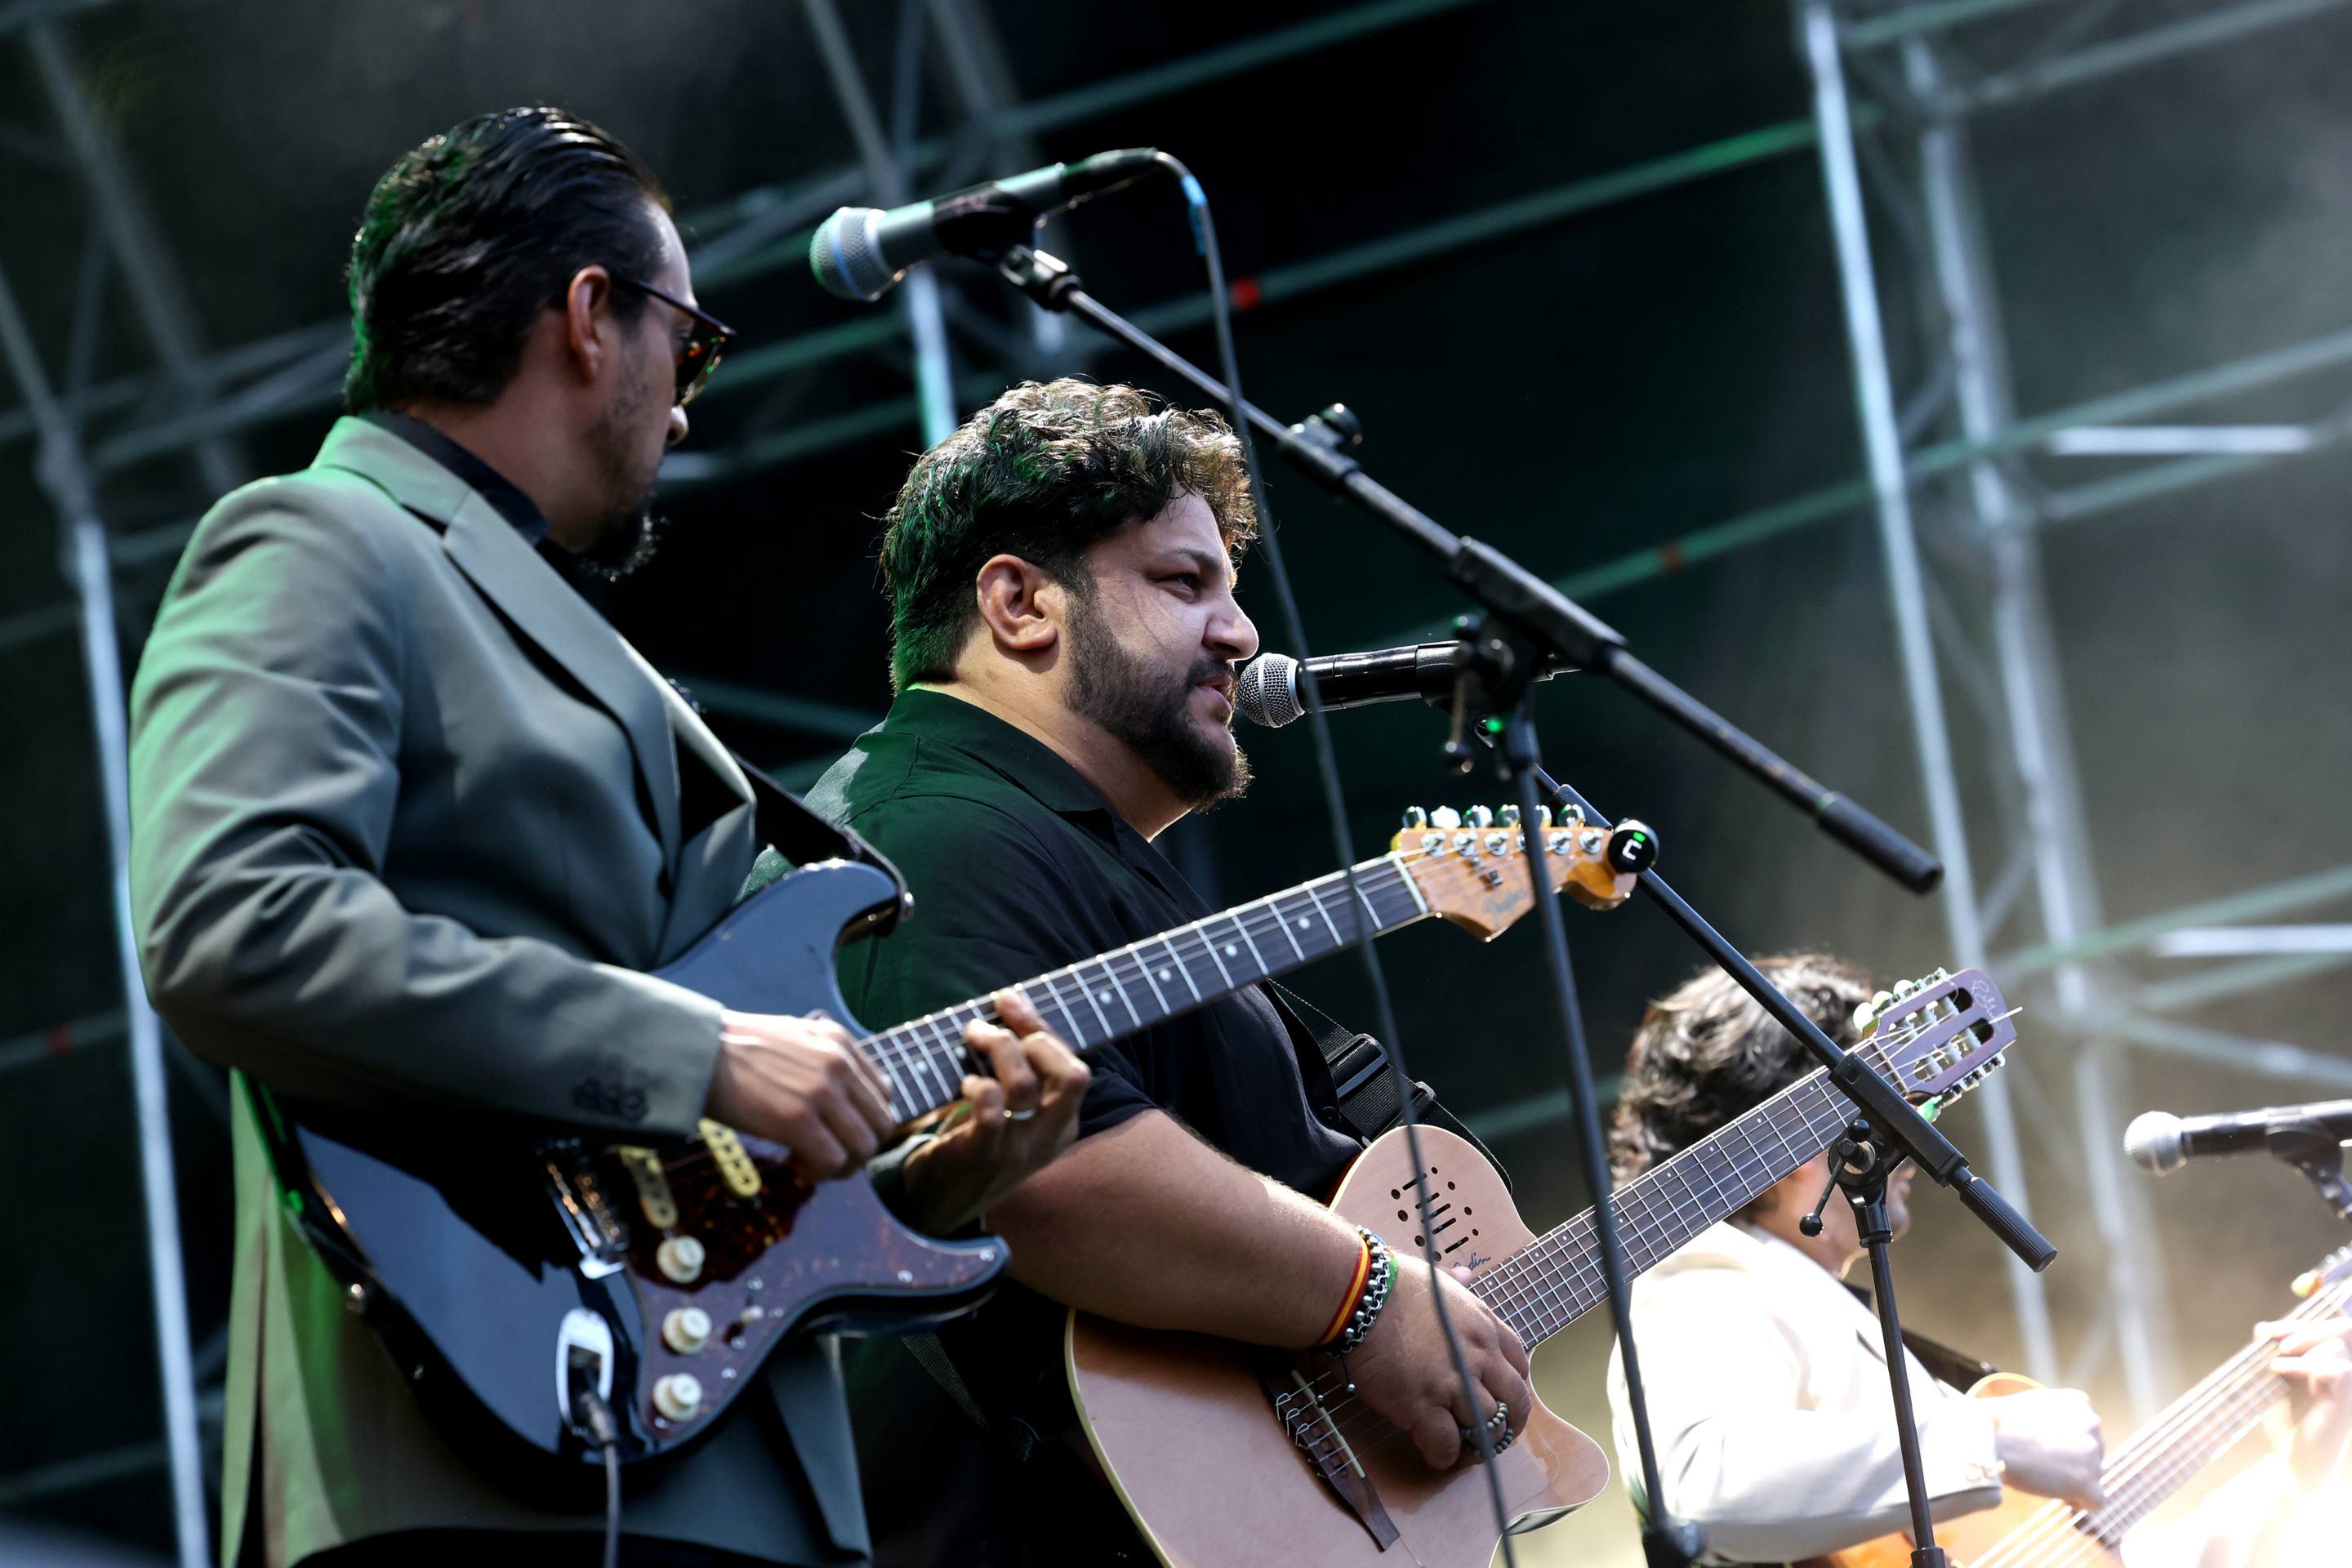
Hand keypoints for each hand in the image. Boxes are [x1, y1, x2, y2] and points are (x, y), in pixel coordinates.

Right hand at [706, 1009, 895, 1182]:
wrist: (696, 1051)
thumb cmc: (736, 1050)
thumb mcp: (795, 1037)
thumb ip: (826, 1061)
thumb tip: (845, 1101)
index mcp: (840, 1041)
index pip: (884, 1094)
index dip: (863, 1121)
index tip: (835, 1130)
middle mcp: (839, 1064)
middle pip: (881, 1126)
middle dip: (857, 1149)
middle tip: (826, 1155)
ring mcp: (821, 1092)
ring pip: (863, 1149)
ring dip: (840, 1166)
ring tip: (809, 1161)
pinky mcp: (798, 1120)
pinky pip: (832, 1162)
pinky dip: (817, 1172)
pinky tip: (791, 1161)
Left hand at [899, 990, 1090, 1233]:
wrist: (939, 1205)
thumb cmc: (974, 1142)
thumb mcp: (1012, 1112)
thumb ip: (1021, 1071)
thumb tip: (1007, 1008)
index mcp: (1063, 1125)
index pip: (1073, 1066)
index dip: (1041, 1026)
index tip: (1007, 1000)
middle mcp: (1049, 1138)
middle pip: (1073, 1076)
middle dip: (1034, 1038)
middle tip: (993, 1029)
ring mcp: (1018, 1149)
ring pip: (1024, 1085)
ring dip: (996, 1050)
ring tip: (971, 1039)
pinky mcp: (983, 1155)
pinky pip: (990, 1109)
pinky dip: (977, 1085)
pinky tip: (965, 1083)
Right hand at [1347, 1259, 1531, 1469]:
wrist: (1357, 1296)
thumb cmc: (1389, 1284)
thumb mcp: (1434, 1278)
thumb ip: (1455, 1285)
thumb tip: (1464, 1276)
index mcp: (1483, 1325)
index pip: (1519, 1364)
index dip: (1513, 1387)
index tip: (1501, 1398)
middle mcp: (1477, 1356)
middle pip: (1514, 1402)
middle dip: (1508, 1425)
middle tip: (1490, 1437)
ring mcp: (1453, 1383)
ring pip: (1487, 1429)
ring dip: (1478, 1446)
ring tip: (1461, 1452)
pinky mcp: (1423, 1406)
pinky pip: (1447, 1445)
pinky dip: (1444, 1457)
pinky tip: (1433, 1455)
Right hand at [1988, 1387, 2105, 1509]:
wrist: (1988, 1438)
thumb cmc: (2000, 1422)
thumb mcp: (2035, 1403)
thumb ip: (2058, 1416)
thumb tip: (2063, 1438)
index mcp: (2080, 1403)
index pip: (2088, 1430)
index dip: (2070, 1443)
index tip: (2049, 1449)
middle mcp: (2092, 1424)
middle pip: (2093, 1453)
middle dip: (2074, 1462)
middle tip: (2044, 1466)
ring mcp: (2092, 1454)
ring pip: (2093, 1475)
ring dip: (2075, 1480)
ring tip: (2046, 1479)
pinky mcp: (2087, 1481)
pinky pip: (2096, 1500)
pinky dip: (2082, 1501)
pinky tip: (2064, 1498)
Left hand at [2262, 1314, 2351, 1490]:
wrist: (2293, 1461)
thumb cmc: (2287, 1421)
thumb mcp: (2274, 1380)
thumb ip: (2272, 1352)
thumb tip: (2264, 1328)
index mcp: (2330, 1364)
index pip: (2330, 1328)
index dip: (2301, 1323)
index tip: (2268, 1331)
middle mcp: (2342, 1373)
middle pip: (2339, 1330)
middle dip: (2303, 1329)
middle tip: (2277, 1345)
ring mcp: (2346, 1389)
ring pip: (2335, 1347)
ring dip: (2301, 1347)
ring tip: (2276, 1368)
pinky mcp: (2344, 1403)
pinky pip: (2338, 1370)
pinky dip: (2308, 1365)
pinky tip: (2283, 1375)